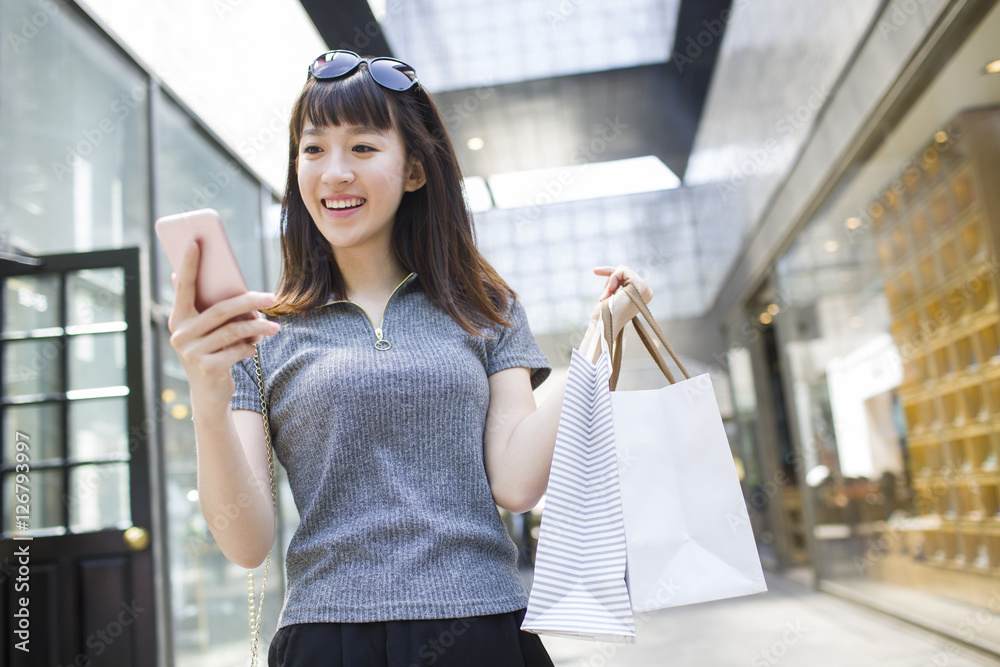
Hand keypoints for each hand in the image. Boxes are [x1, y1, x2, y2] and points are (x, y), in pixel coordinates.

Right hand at [167, 241, 280, 410]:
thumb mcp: (207, 332)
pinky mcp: (206, 368)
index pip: (184, 286)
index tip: (197, 240)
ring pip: (233, 331)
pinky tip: (253, 348)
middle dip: (249, 301)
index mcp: (178, 319)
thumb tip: (227, 282)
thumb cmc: (212, 353)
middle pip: (220, 310)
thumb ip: (210, 309)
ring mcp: (191, 352)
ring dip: (258, 326)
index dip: (190, 264)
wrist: (209, 395)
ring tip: (275, 326)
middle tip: (272, 296)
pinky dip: (250, 347)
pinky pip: (237, 350)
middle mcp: (180, 333)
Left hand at [591, 265, 652, 332]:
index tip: (595, 271)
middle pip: (624, 272)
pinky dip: (612, 279)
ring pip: (622, 270)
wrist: (605, 324)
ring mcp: (644, 288)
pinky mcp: (638, 284)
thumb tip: (619, 268)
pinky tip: (610, 292)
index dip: (612, 276)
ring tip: (605, 297)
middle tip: (601, 294)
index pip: (627, 277)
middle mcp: (647, 291)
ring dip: (609, 283)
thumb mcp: (614, 295)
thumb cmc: (606, 314)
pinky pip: (622, 270)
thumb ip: (619, 283)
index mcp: (643, 296)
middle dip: (609, 281)